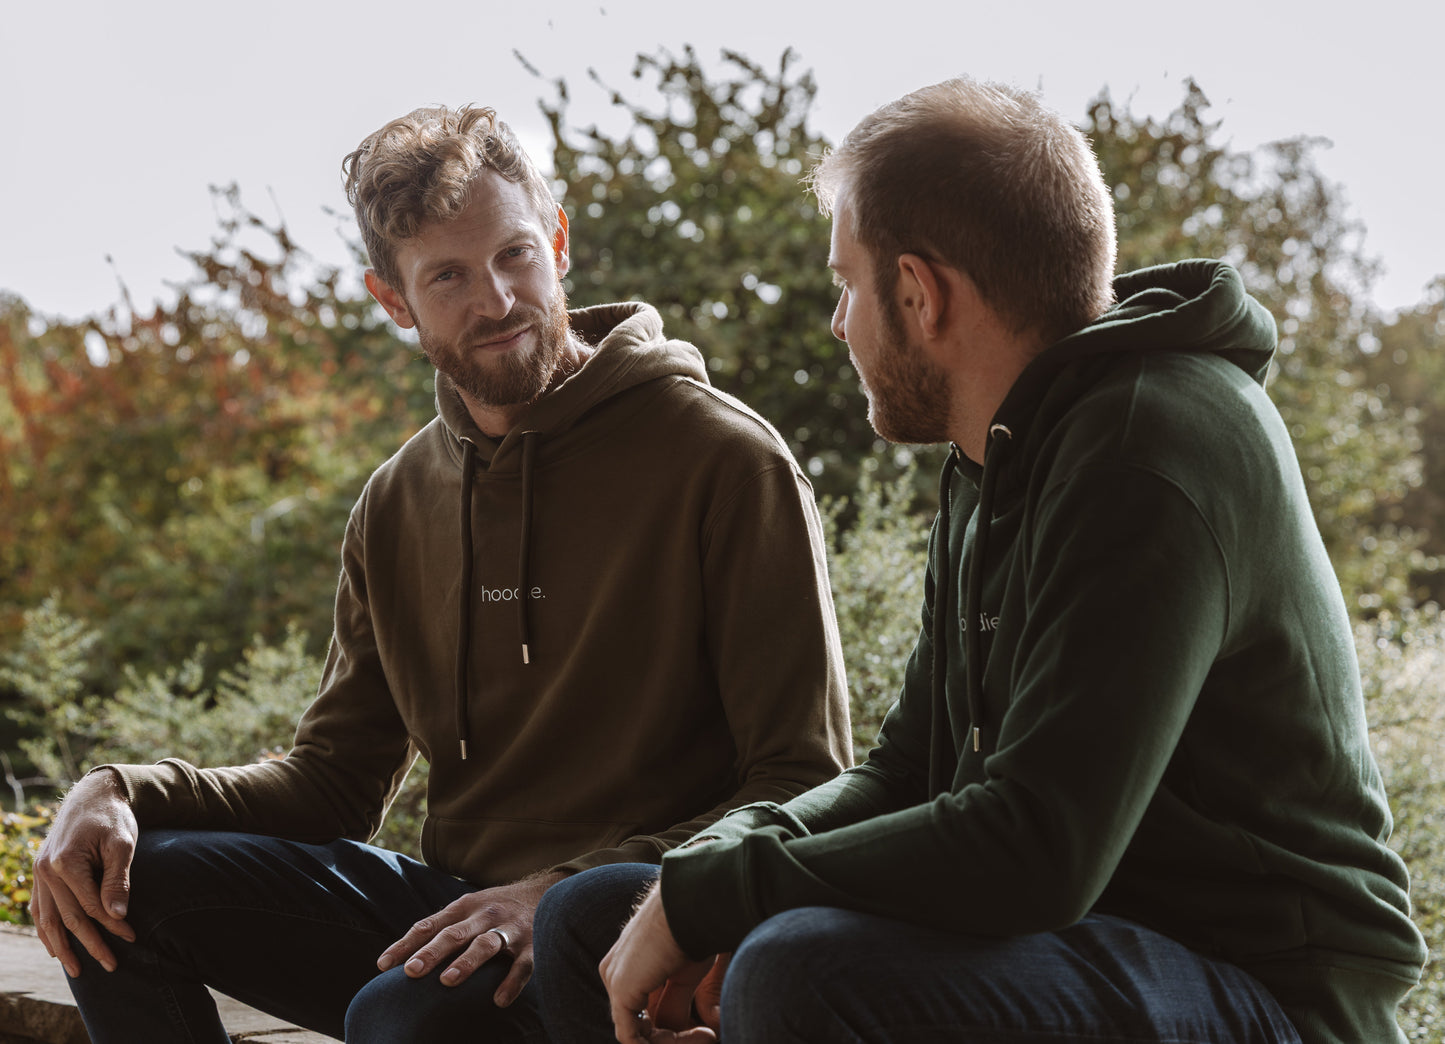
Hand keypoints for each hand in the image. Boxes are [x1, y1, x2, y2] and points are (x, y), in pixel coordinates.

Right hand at [30, 769, 138, 976]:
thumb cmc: (113, 817)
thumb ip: (118, 880)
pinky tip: (56, 947)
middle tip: (112, 966)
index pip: (91, 905)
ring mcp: (39, 873)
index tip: (133, 937)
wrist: (93, 794)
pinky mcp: (41, 873)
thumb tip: (117, 916)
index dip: (113, 925)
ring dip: (62, 947)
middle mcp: (46, 871)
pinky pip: (39, 909)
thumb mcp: (123, 844)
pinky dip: (46, 930)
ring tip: (78, 970)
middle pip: (69, 918)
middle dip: (91, 944)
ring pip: (47, 919)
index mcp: (65, 863)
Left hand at [376, 870, 565, 1005]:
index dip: (406, 944)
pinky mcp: (533, 945)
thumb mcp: (468, 909)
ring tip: (448, 981)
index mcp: (464, 907)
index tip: (384, 965)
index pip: (429, 925)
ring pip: (486, 945)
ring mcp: (510, 929)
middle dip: (432, 952)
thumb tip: (402, 958)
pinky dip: (512, 982)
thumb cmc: (494, 908)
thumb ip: (440, 928)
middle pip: (455, 934)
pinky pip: (523, 965)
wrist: (544, 892)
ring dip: (467, 962)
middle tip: (412, 971)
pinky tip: (499, 1000)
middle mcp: (485, 916)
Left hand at [600, 884, 720, 1042]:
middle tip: (709, 1037)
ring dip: (673, 1042)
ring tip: (708, 1036)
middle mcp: (616, 973)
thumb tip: (674, 1031)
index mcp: (629, 966)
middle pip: (639, 1025)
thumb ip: (674, 1003)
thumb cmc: (693, 930)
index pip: (643, 1013)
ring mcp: (615, 981)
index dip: (674, 1031)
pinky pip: (631, 1037)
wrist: (691, 906)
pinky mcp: (621, 990)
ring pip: (637, 1034)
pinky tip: (697, 1035)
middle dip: (674, 1039)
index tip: (708, 1032)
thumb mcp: (685, 974)